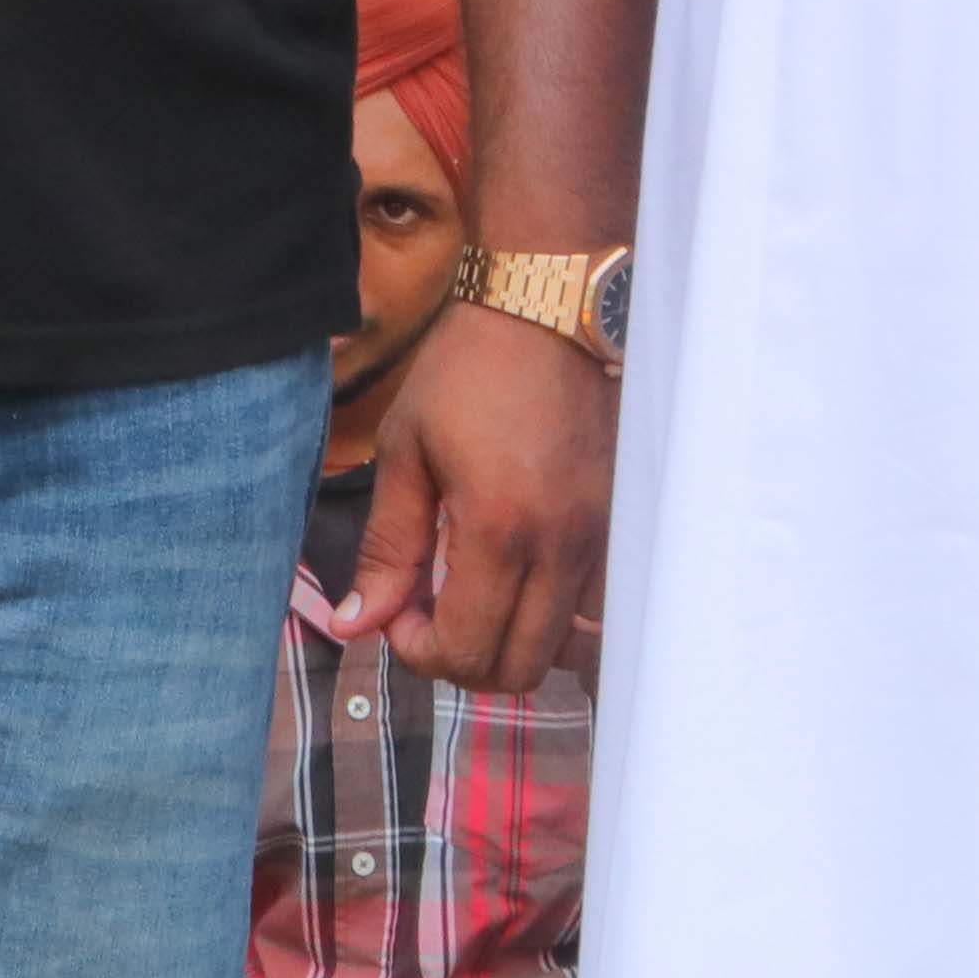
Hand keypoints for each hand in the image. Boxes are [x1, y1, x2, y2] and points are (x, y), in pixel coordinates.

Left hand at [334, 302, 611, 690]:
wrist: (546, 308)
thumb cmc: (467, 370)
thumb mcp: (405, 451)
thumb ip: (386, 548)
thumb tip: (356, 625)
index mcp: (499, 528)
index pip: (466, 650)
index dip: (419, 651)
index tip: (399, 612)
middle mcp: (561, 544)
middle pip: (519, 669)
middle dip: (464, 659)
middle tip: (434, 611)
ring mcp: (602, 536)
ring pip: (568, 650)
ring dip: (516, 644)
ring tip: (483, 597)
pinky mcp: (622, 521)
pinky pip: (600, 608)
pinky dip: (562, 619)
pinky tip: (528, 580)